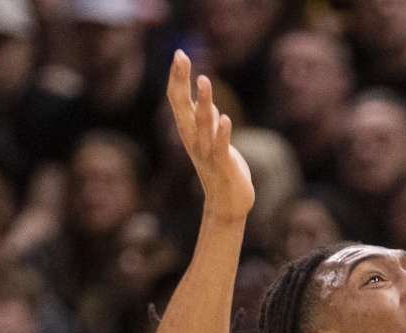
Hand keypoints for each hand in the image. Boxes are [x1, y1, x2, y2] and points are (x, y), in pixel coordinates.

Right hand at [166, 50, 254, 221]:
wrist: (227, 205)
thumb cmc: (222, 170)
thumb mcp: (212, 141)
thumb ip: (206, 122)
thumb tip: (203, 100)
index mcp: (190, 132)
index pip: (179, 100)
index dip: (177, 78)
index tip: (179, 54)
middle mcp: (194, 140)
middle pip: (183, 106)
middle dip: (182, 81)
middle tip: (181, 56)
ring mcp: (207, 153)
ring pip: (202, 124)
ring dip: (204, 101)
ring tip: (205, 79)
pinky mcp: (223, 165)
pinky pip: (220, 147)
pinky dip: (221, 133)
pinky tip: (224, 118)